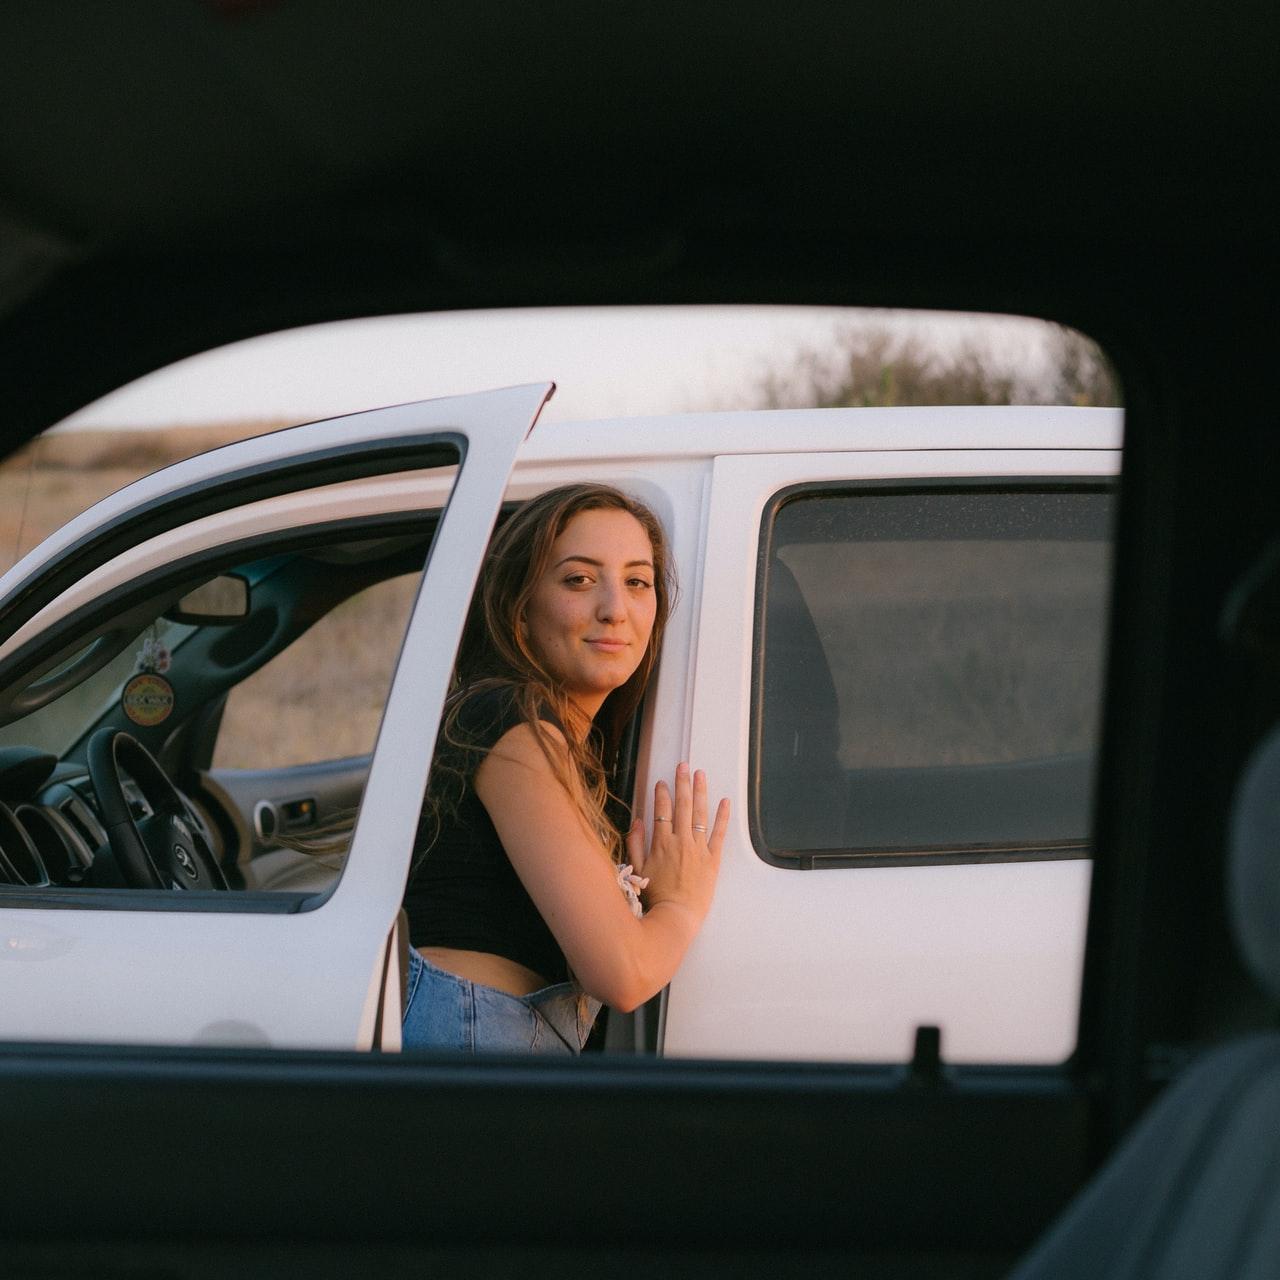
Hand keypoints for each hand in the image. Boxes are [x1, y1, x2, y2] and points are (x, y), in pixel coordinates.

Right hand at [625, 762, 728, 923]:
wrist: (676, 916)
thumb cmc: (655, 897)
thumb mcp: (637, 869)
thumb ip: (635, 843)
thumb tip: (638, 822)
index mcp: (661, 843)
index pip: (661, 811)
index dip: (661, 794)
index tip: (662, 782)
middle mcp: (681, 841)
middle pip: (682, 805)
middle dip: (682, 783)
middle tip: (684, 767)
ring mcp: (698, 849)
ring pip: (700, 814)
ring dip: (700, 792)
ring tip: (700, 775)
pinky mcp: (713, 860)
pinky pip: (719, 834)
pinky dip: (722, 817)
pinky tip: (725, 801)